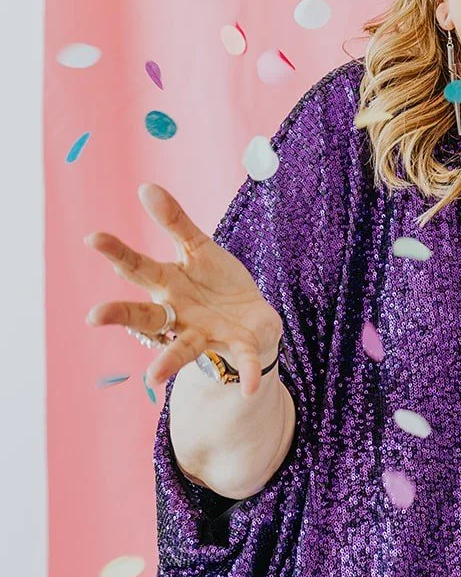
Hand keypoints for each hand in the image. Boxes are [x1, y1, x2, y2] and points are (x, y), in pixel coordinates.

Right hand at [84, 183, 282, 397]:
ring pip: (183, 348)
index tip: (93, 237)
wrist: (252, 318)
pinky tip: (248, 389)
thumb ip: (174, 222)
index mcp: (168, 285)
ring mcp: (205, 334)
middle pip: (145, 315)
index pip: (137, 268)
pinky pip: (241, 360)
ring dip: (168, 361)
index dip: (117, 252)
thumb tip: (145, 187)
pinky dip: (245, 373)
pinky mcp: (237, 347)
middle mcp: (178, 315)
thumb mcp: (199, 248)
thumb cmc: (216, 284)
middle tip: (93, 315)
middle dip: (120, 315)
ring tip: (153, 376)